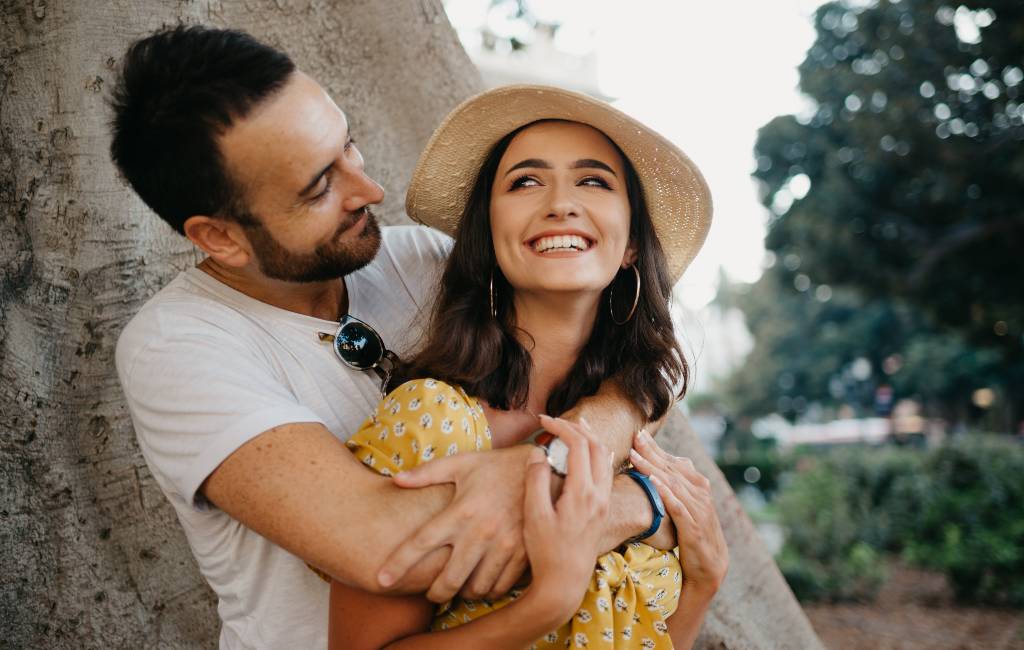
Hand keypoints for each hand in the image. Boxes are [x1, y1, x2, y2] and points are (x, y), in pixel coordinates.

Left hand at [378, 445, 532, 601]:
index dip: (398, 564)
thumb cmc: (497, 466)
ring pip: (475, 588)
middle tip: (431, 594)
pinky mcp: (522, 553)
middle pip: (447, 579)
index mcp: (460, 511)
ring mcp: (502, 545)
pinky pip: (501, 586)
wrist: (546, 469)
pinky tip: (483, 582)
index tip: (382, 580)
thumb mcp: (463, 464)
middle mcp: (479, 532)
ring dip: (463, 593)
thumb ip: (428, 473)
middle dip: (435, 594)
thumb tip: (396, 480)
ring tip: (459, 587)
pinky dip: (489, 590)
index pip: (421, 543)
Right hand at [522, 415, 612, 613]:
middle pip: (596, 446)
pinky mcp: (603, 509)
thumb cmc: (545, 552)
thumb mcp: (534, 516)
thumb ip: (536, 481)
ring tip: (573, 428)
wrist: (564, 583)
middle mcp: (599, 494)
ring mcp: (604, 502)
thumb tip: (538, 452)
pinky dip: (596, 454)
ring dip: (590, 439)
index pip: (578, 445)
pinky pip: (606, 471)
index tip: (542, 420)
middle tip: (555, 421)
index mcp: (583, 493)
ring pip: (605, 458)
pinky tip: (587, 453)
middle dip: (576, 428)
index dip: (561, 426)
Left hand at [630, 431, 728, 598]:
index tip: (639, 435)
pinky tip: (652, 481)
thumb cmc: (692, 536)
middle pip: (672, 468)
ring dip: (652, 467)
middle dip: (652, 451)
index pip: (674, 462)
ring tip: (635, 454)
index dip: (657, 448)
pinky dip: (665, 492)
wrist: (710, 568)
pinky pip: (677, 506)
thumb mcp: (685, 508)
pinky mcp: (693, 527)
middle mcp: (700, 494)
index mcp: (698, 486)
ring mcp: (698, 510)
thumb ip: (675, 489)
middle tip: (635, 436)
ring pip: (672, 483)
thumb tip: (655, 471)